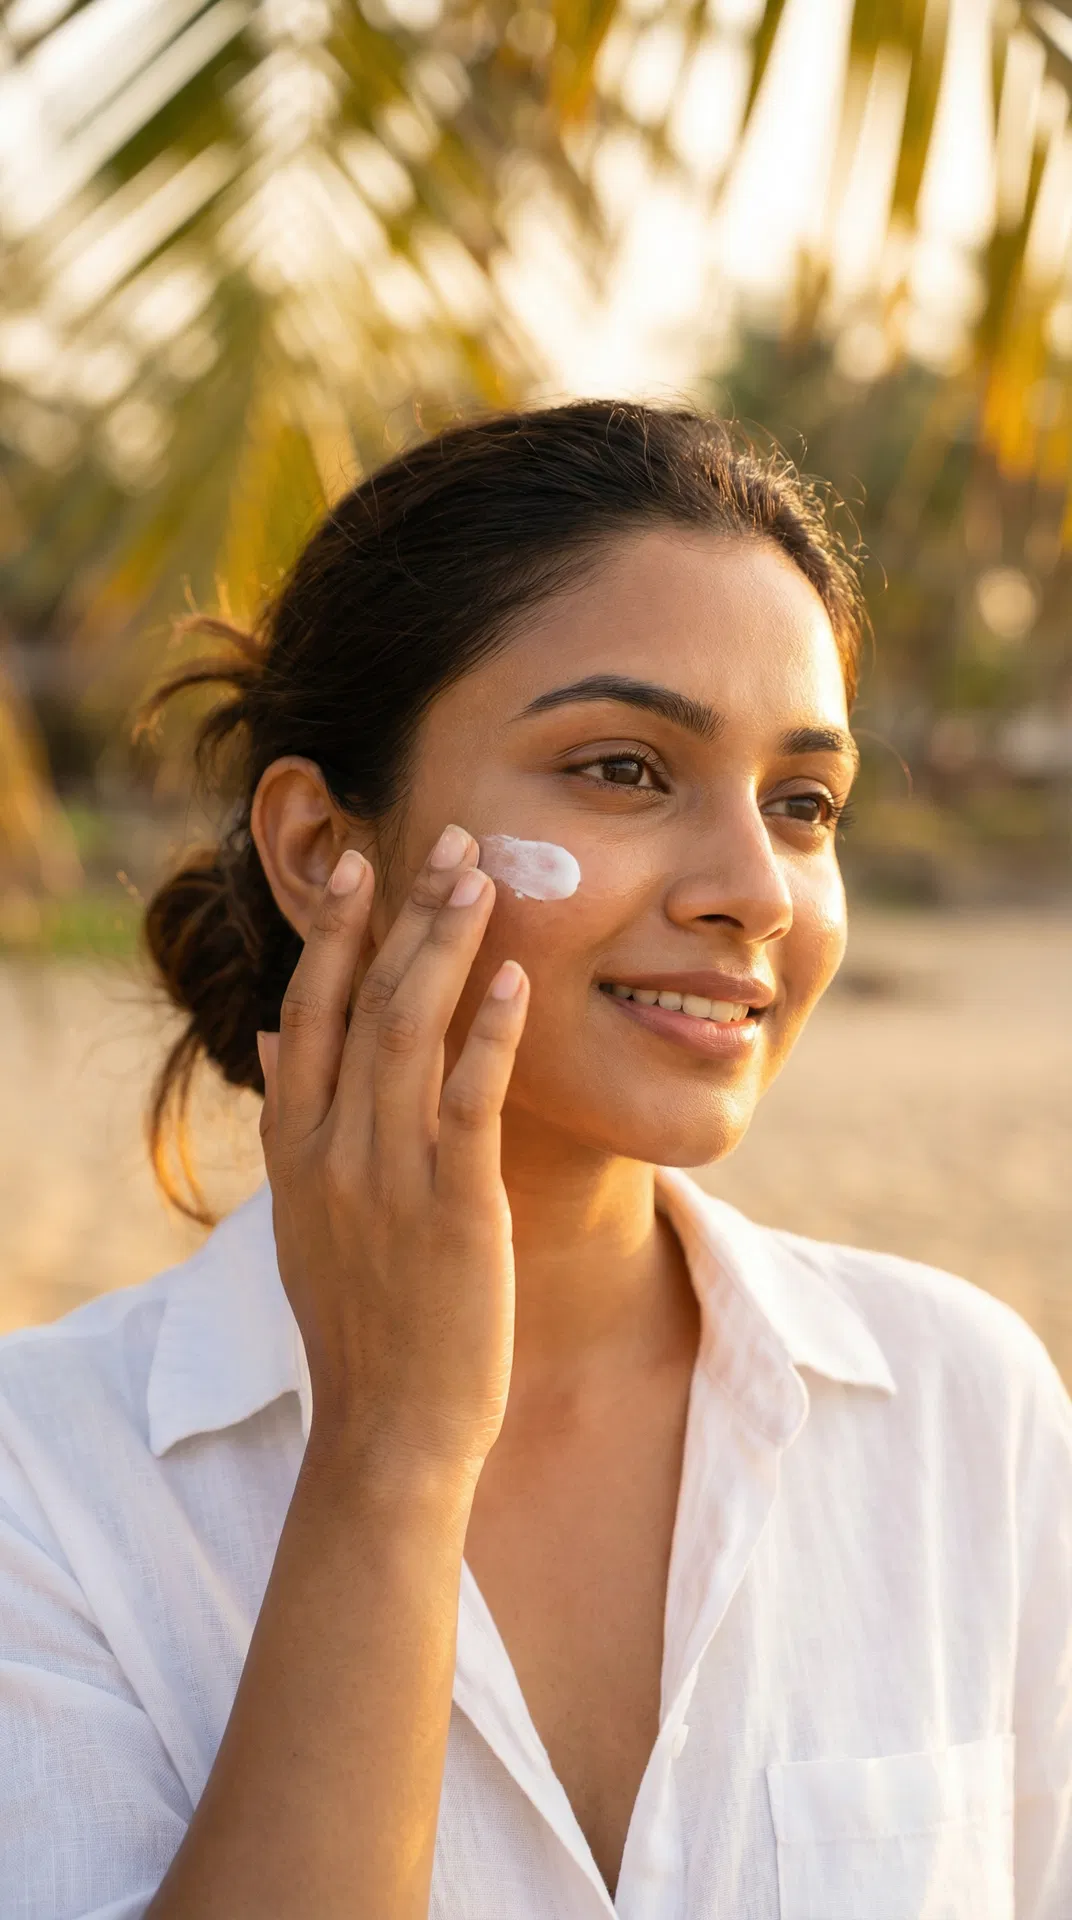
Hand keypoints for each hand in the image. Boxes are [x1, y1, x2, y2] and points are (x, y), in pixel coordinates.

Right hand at [256, 826, 528, 1476]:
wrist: (390, 1428)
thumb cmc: (363, 1321)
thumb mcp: (305, 1218)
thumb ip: (296, 1120)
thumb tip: (280, 1037)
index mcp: (297, 1147)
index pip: (310, 1012)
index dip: (334, 933)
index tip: (359, 864)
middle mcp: (333, 1149)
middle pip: (362, 1003)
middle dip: (404, 913)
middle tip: (449, 839)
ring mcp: (389, 1176)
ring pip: (410, 1033)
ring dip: (446, 946)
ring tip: (481, 876)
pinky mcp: (454, 1208)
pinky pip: (469, 1102)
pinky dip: (490, 1033)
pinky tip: (514, 977)